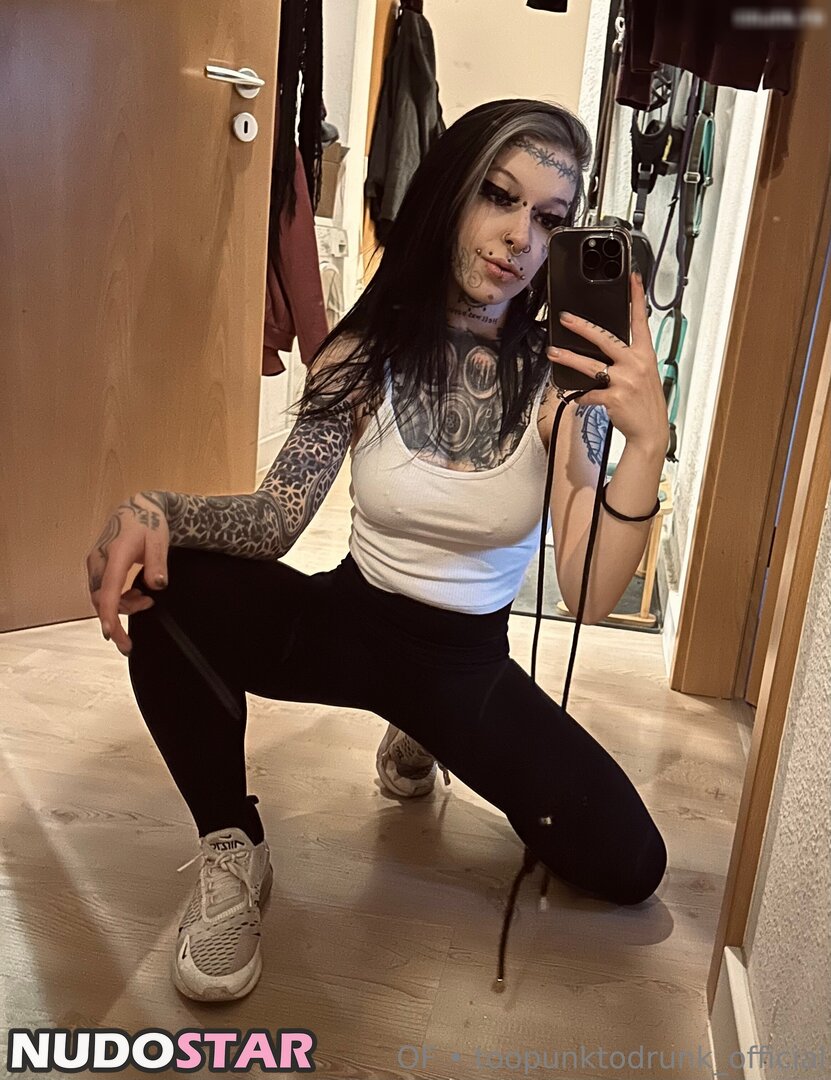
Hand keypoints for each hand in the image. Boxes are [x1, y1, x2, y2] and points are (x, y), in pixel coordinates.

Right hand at [85, 493, 169, 655]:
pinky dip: (117, 600)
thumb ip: (158, 563)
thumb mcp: (160, 540)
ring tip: (146, 602)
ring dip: (121, 607)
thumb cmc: (150, 524)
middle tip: (130, 642)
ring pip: (100, 597)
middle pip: (100, 599)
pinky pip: (103, 591)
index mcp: (115, 553)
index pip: (108, 589)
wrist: (139, 508)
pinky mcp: (98, 566)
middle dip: (115, 620)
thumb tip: (158, 585)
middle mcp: (99, 559)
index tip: (110, 633)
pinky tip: (136, 596)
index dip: (108, 613)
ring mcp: (96, 563)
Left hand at [546, 272, 669, 448]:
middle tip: (566, 318)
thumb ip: (630, 359)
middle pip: (605, 338)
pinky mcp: (613, 397)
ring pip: (590, 365)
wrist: (650, 432)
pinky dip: (581, 396)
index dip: (636, 299)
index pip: (641, 321)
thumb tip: (608, 349)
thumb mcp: (645, 375)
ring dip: (568, 358)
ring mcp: (624, 380)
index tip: (633, 279)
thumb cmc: (646, 403)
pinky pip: (588, 393)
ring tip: (553, 353)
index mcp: (645, 355)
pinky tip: (578, 397)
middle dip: (582, 327)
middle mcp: (635, 364)